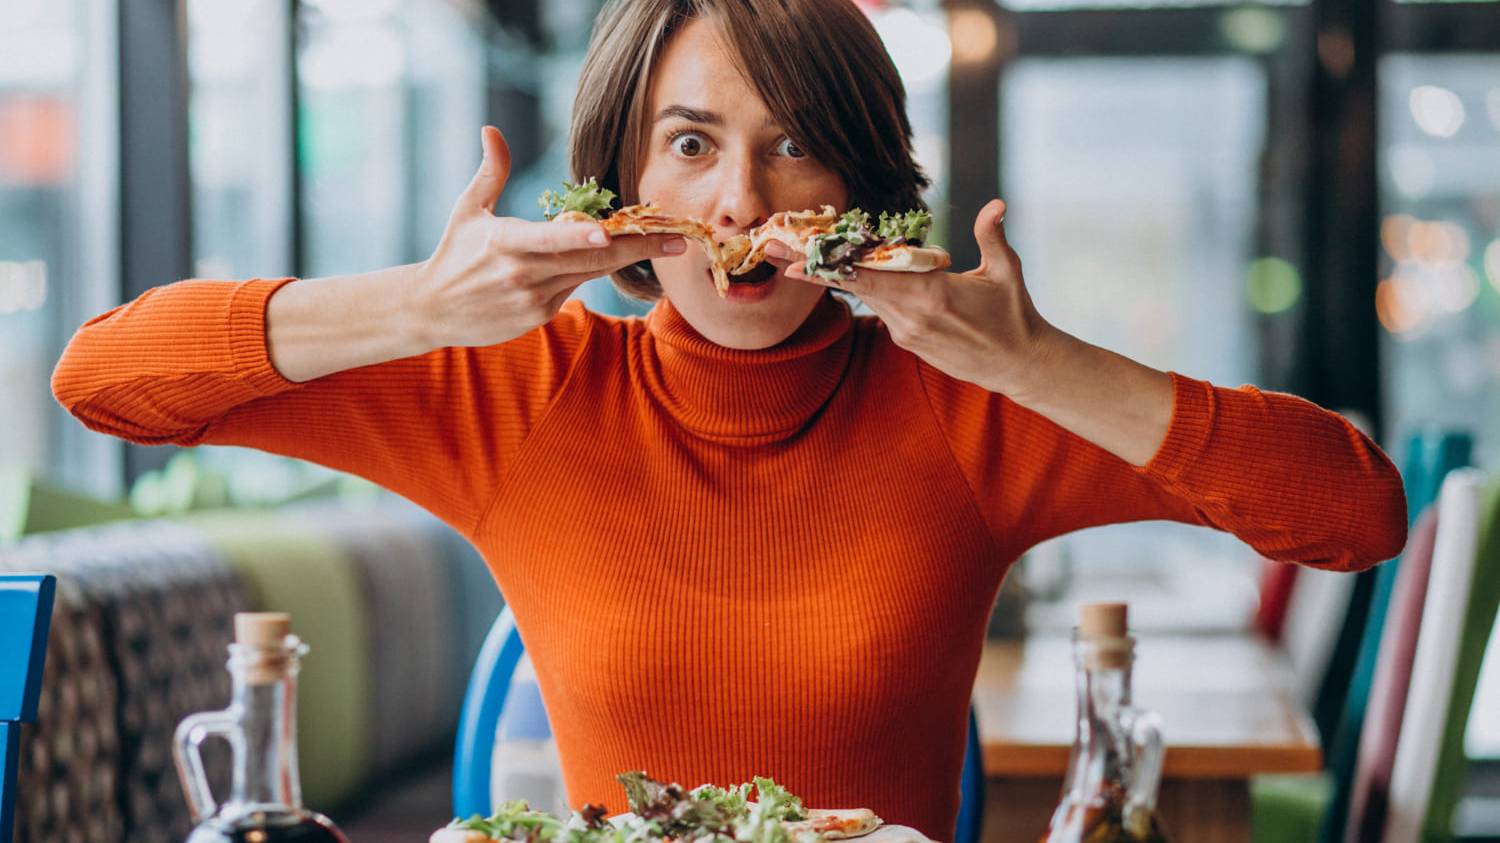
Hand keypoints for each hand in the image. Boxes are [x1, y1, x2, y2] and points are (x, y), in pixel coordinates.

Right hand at [414, 125, 685, 348]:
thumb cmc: (453, 253)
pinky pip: (574, 288)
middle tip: (677, 240)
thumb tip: (492, 129)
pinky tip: (599, 258)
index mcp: (504, 244)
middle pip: (589, 260)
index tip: (610, 230)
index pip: (550, 239)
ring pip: (589, 273)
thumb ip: (490, 171)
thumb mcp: (468, 209)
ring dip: (623, 258)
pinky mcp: (539, 316)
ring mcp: (533, 300)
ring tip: (664, 244)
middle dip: (637, 249)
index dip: (581, 236)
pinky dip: (586, 271)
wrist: (432, 310)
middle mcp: (522, 275)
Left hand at [772, 199, 1056, 398]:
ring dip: (831, 278)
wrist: (1020, 366)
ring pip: (863, 297)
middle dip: (809, 266)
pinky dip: (863, 291)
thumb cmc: (1015, 316)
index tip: (792, 255)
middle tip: (771, 248)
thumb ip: (992, 236)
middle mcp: (910, 316)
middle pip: (852, 285)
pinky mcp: (909, 342)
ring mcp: (906, 333)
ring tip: (791, 260)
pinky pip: (880, 310)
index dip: (828, 265)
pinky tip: (843, 276)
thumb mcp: (1006, 272)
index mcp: (931, 294)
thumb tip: (996, 203)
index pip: (869, 275)